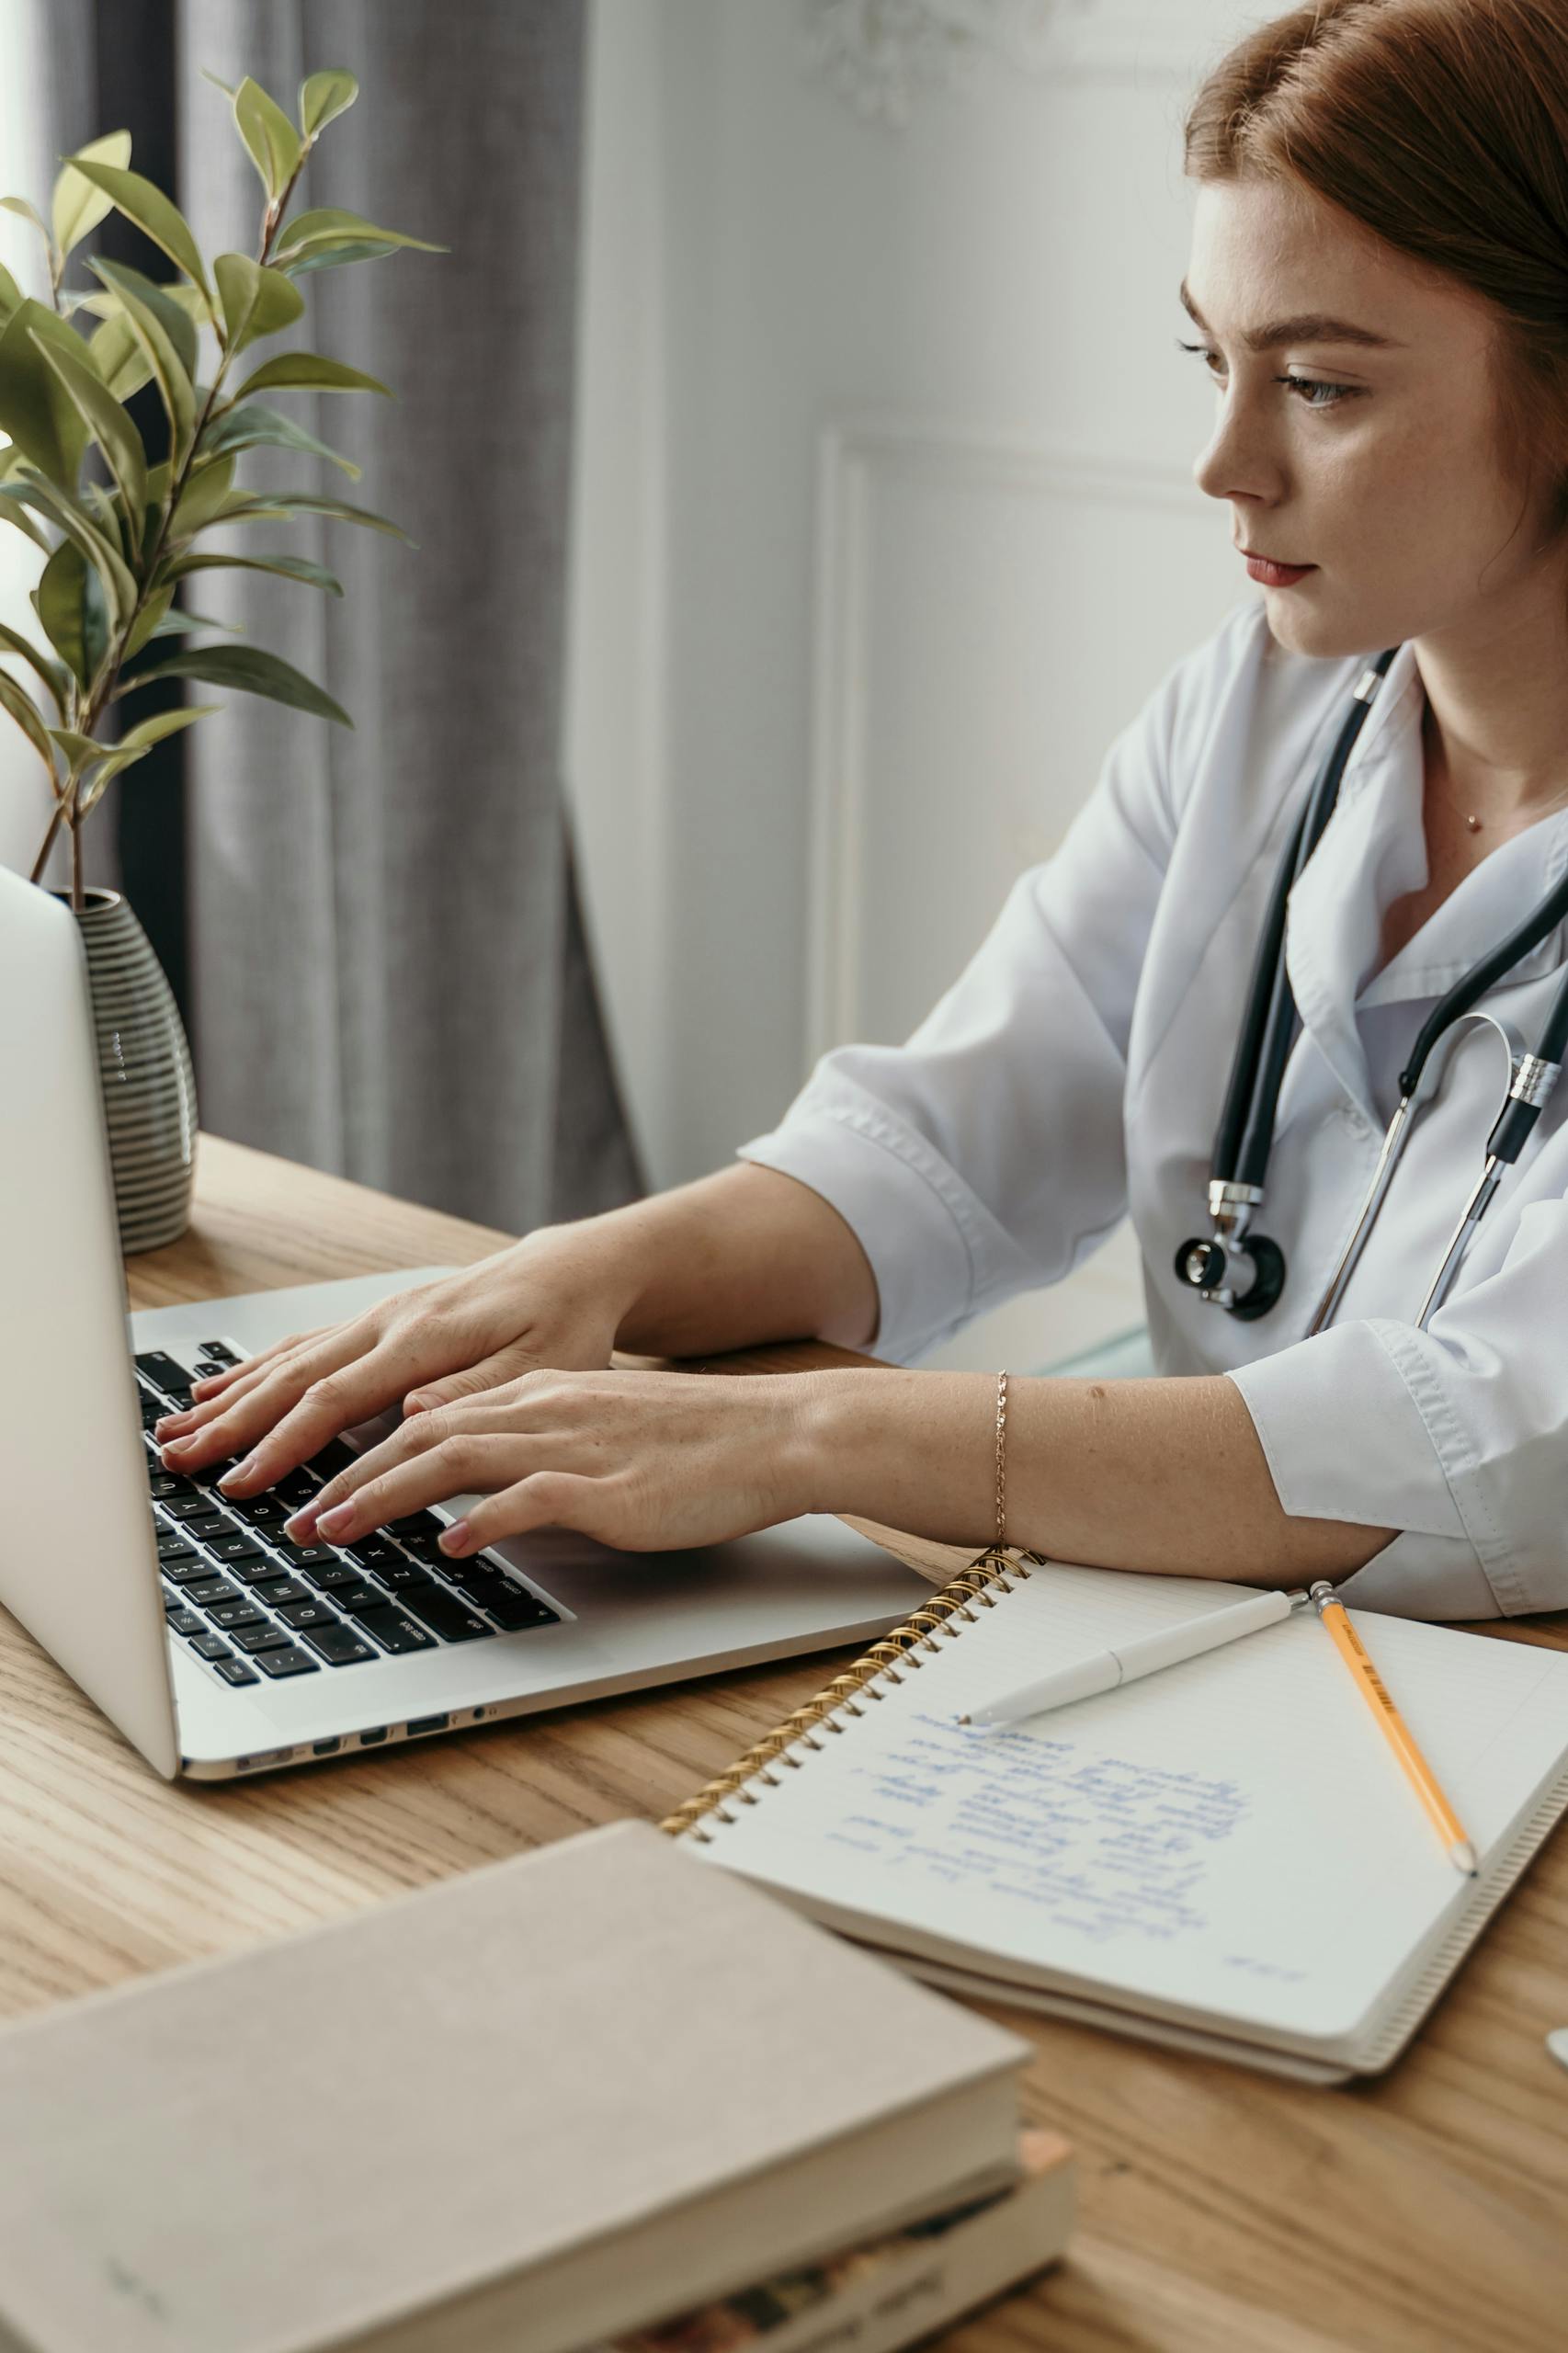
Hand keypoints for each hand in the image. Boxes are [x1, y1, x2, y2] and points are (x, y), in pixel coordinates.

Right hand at [153, 1230, 641, 1495]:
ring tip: (176, 1432)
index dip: (285, 1446)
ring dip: (229, 1398)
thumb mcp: (544, 1368)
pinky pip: (303, 1346)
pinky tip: (216, 1390)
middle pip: (293, 1378)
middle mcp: (389, 1322)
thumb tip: (413, 1413)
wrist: (572, 1273)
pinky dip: (254, 1370)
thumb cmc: (565, 1326)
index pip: (336, 1400)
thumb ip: (477, 1393)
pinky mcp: (379, 1321)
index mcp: (424, 1339)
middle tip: (180, 1465)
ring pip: (288, 1360)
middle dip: (232, 1425)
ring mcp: (379, 1317)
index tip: (245, 1485)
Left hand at [280, 1367, 822, 1554]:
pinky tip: (451, 1546)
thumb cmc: (693, 1443)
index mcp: (538, 1395)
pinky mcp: (607, 1488)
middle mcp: (543, 1411)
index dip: (357, 1454)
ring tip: (337, 1533)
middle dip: (346, 1480)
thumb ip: (526, 1438)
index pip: (425, 1418)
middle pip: (418, 1436)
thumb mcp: (594, 1428)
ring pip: (453, 1460)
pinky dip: (483, 1520)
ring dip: (384, 1498)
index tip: (311, 1492)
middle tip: (297, 1523)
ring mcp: (572, 1446)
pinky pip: (530, 1499)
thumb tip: (456, 1459)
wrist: (773, 1433)